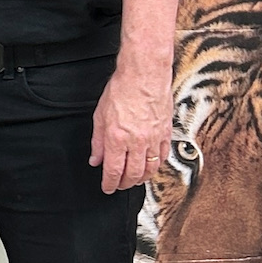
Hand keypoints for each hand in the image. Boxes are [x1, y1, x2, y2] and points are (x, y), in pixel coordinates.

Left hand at [90, 57, 172, 195]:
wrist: (145, 74)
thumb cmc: (122, 89)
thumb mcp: (100, 115)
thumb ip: (97, 141)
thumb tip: (95, 159)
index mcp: (117, 138)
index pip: (113, 170)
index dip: (109, 183)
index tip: (107, 188)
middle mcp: (137, 141)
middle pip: (133, 174)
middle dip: (124, 184)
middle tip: (119, 186)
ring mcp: (154, 138)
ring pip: (150, 168)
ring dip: (141, 178)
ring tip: (134, 179)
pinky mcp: (166, 133)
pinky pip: (163, 156)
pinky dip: (156, 165)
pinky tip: (151, 166)